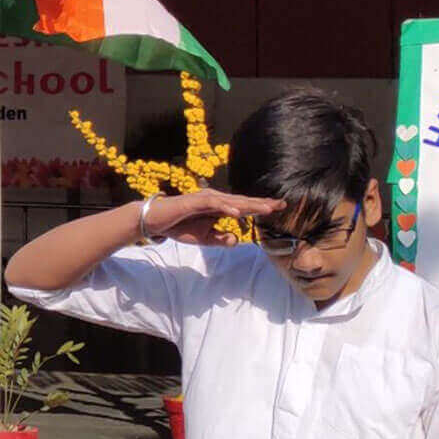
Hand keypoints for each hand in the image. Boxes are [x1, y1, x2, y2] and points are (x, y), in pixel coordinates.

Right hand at [144, 190, 284, 247]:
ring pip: (232, 201)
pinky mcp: (195, 201)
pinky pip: (213, 204)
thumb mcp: (204, 238)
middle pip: (242, 201)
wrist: (156, 221)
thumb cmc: (179, 227)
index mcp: (218, 207)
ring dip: (249, 204)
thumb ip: (221, 239)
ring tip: (266, 208)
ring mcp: (205, 199)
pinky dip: (226, 207)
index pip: (243, 207)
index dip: (260, 207)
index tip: (279, 208)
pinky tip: (238, 213)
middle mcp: (215, 199)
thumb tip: (236, 239)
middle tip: (282, 204)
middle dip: (262, 203)